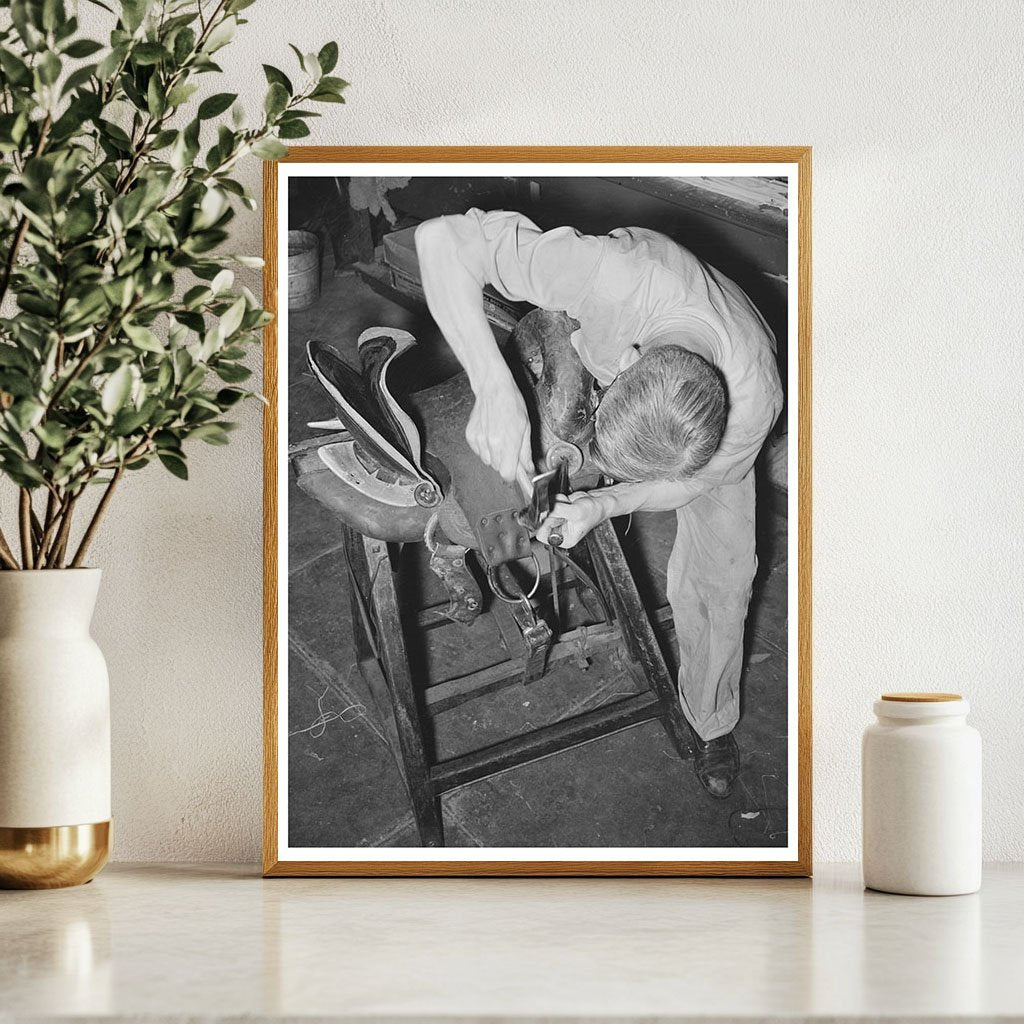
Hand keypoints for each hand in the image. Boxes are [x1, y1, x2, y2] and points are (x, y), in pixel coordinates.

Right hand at [465, 379, 533, 497]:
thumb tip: (528, 468)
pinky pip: (479, 452)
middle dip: (505, 462)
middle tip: (510, 446)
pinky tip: (490, 433)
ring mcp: (479, 441)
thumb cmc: (512, 404)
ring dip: (494, 455)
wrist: (493, 389)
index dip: (513, 474)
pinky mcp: (470, 437)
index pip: (507, 475)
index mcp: (508, 444)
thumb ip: (526, 451)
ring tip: (499, 437)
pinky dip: (484, 448)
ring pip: (488, 461)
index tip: (516, 469)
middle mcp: (491, 445)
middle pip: (498, 468)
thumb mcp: (526, 428)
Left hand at [536, 492, 605, 547]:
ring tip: (569, 504)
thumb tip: (545, 509)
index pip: (542, 534)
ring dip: (556, 502)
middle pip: (542, 520)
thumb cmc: (594, 512)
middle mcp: (558, 531)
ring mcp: (557, 519)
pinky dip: (558, 498)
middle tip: (564, 507)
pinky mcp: (557, 509)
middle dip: (553, 510)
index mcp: (563, 540)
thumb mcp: (576, 513)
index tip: (550, 514)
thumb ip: (559, 511)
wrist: (600, 502)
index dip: (544, 523)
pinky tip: (568, 501)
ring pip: (545, 509)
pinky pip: (550, 501)